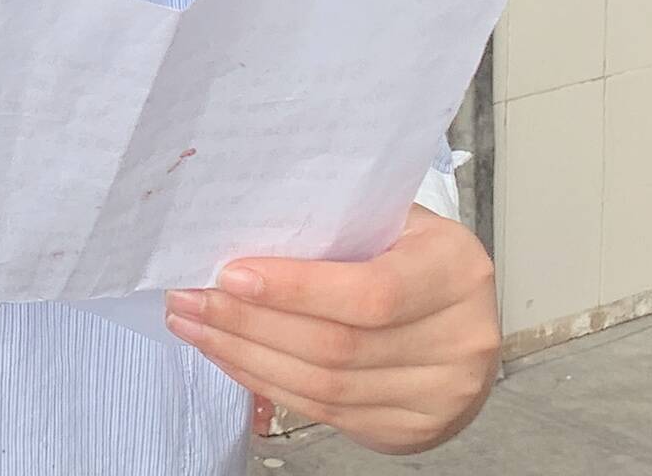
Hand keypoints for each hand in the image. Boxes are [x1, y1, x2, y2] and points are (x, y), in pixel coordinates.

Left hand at [164, 208, 499, 453]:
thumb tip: (242, 229)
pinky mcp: (413, 429)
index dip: (294, 290)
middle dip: (249, 324)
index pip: (369, 292)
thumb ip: (335, 225)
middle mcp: (459, 338)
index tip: (229, 275)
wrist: (462, 321)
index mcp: (455, 271)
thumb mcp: (392, 222)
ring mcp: (440, 394)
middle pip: (337, 346)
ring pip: (325, 386)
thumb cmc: (412, 256)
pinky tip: (232, 357)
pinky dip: (268, 383)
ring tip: (196, 327)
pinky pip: (326, 413)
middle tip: (189, 299)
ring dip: (246, 357)